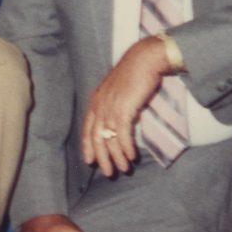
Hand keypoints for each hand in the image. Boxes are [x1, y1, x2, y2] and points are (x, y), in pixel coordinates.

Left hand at [80, 38, 169, 178]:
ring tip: (123, 169)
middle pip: (96, 137)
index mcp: (96, 100)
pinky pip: (122, 133)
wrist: (145, 59)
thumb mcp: (119, 92)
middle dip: (102, 157)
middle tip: (109, 172)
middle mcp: (99, 105)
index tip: (90, 161)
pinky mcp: (123, 108)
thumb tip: (118, 123)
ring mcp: (110, 106)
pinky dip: (125, 147)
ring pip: (109, 138)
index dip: (88, 146)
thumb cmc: (135, 74)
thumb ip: (115, 106)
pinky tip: (132, 156)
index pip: (87, 128)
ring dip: (117, 156)